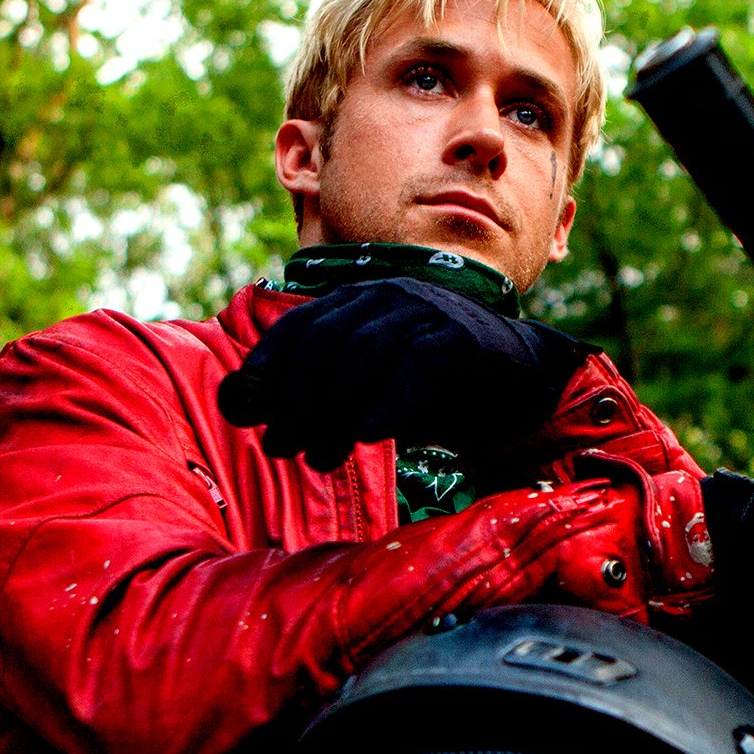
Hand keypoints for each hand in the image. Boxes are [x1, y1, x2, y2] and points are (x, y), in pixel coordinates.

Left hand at [218, 279, 592, 469]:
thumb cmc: (435, 393)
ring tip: (318, 458)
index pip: (301, 326)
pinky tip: (371, 435)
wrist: (520, 387)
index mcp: (362, 301)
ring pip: (367, 352)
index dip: (267, 367)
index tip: (244, 412)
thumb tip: (233, 406)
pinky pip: (420, 363)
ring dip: (335, 410)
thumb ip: (310, 394)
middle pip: (328, 340)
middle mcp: (391, 295)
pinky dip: (390, 399)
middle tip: (279, 445)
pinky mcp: (466, 338)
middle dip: (295, 396)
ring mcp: (431, 310)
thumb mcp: (365, 392)